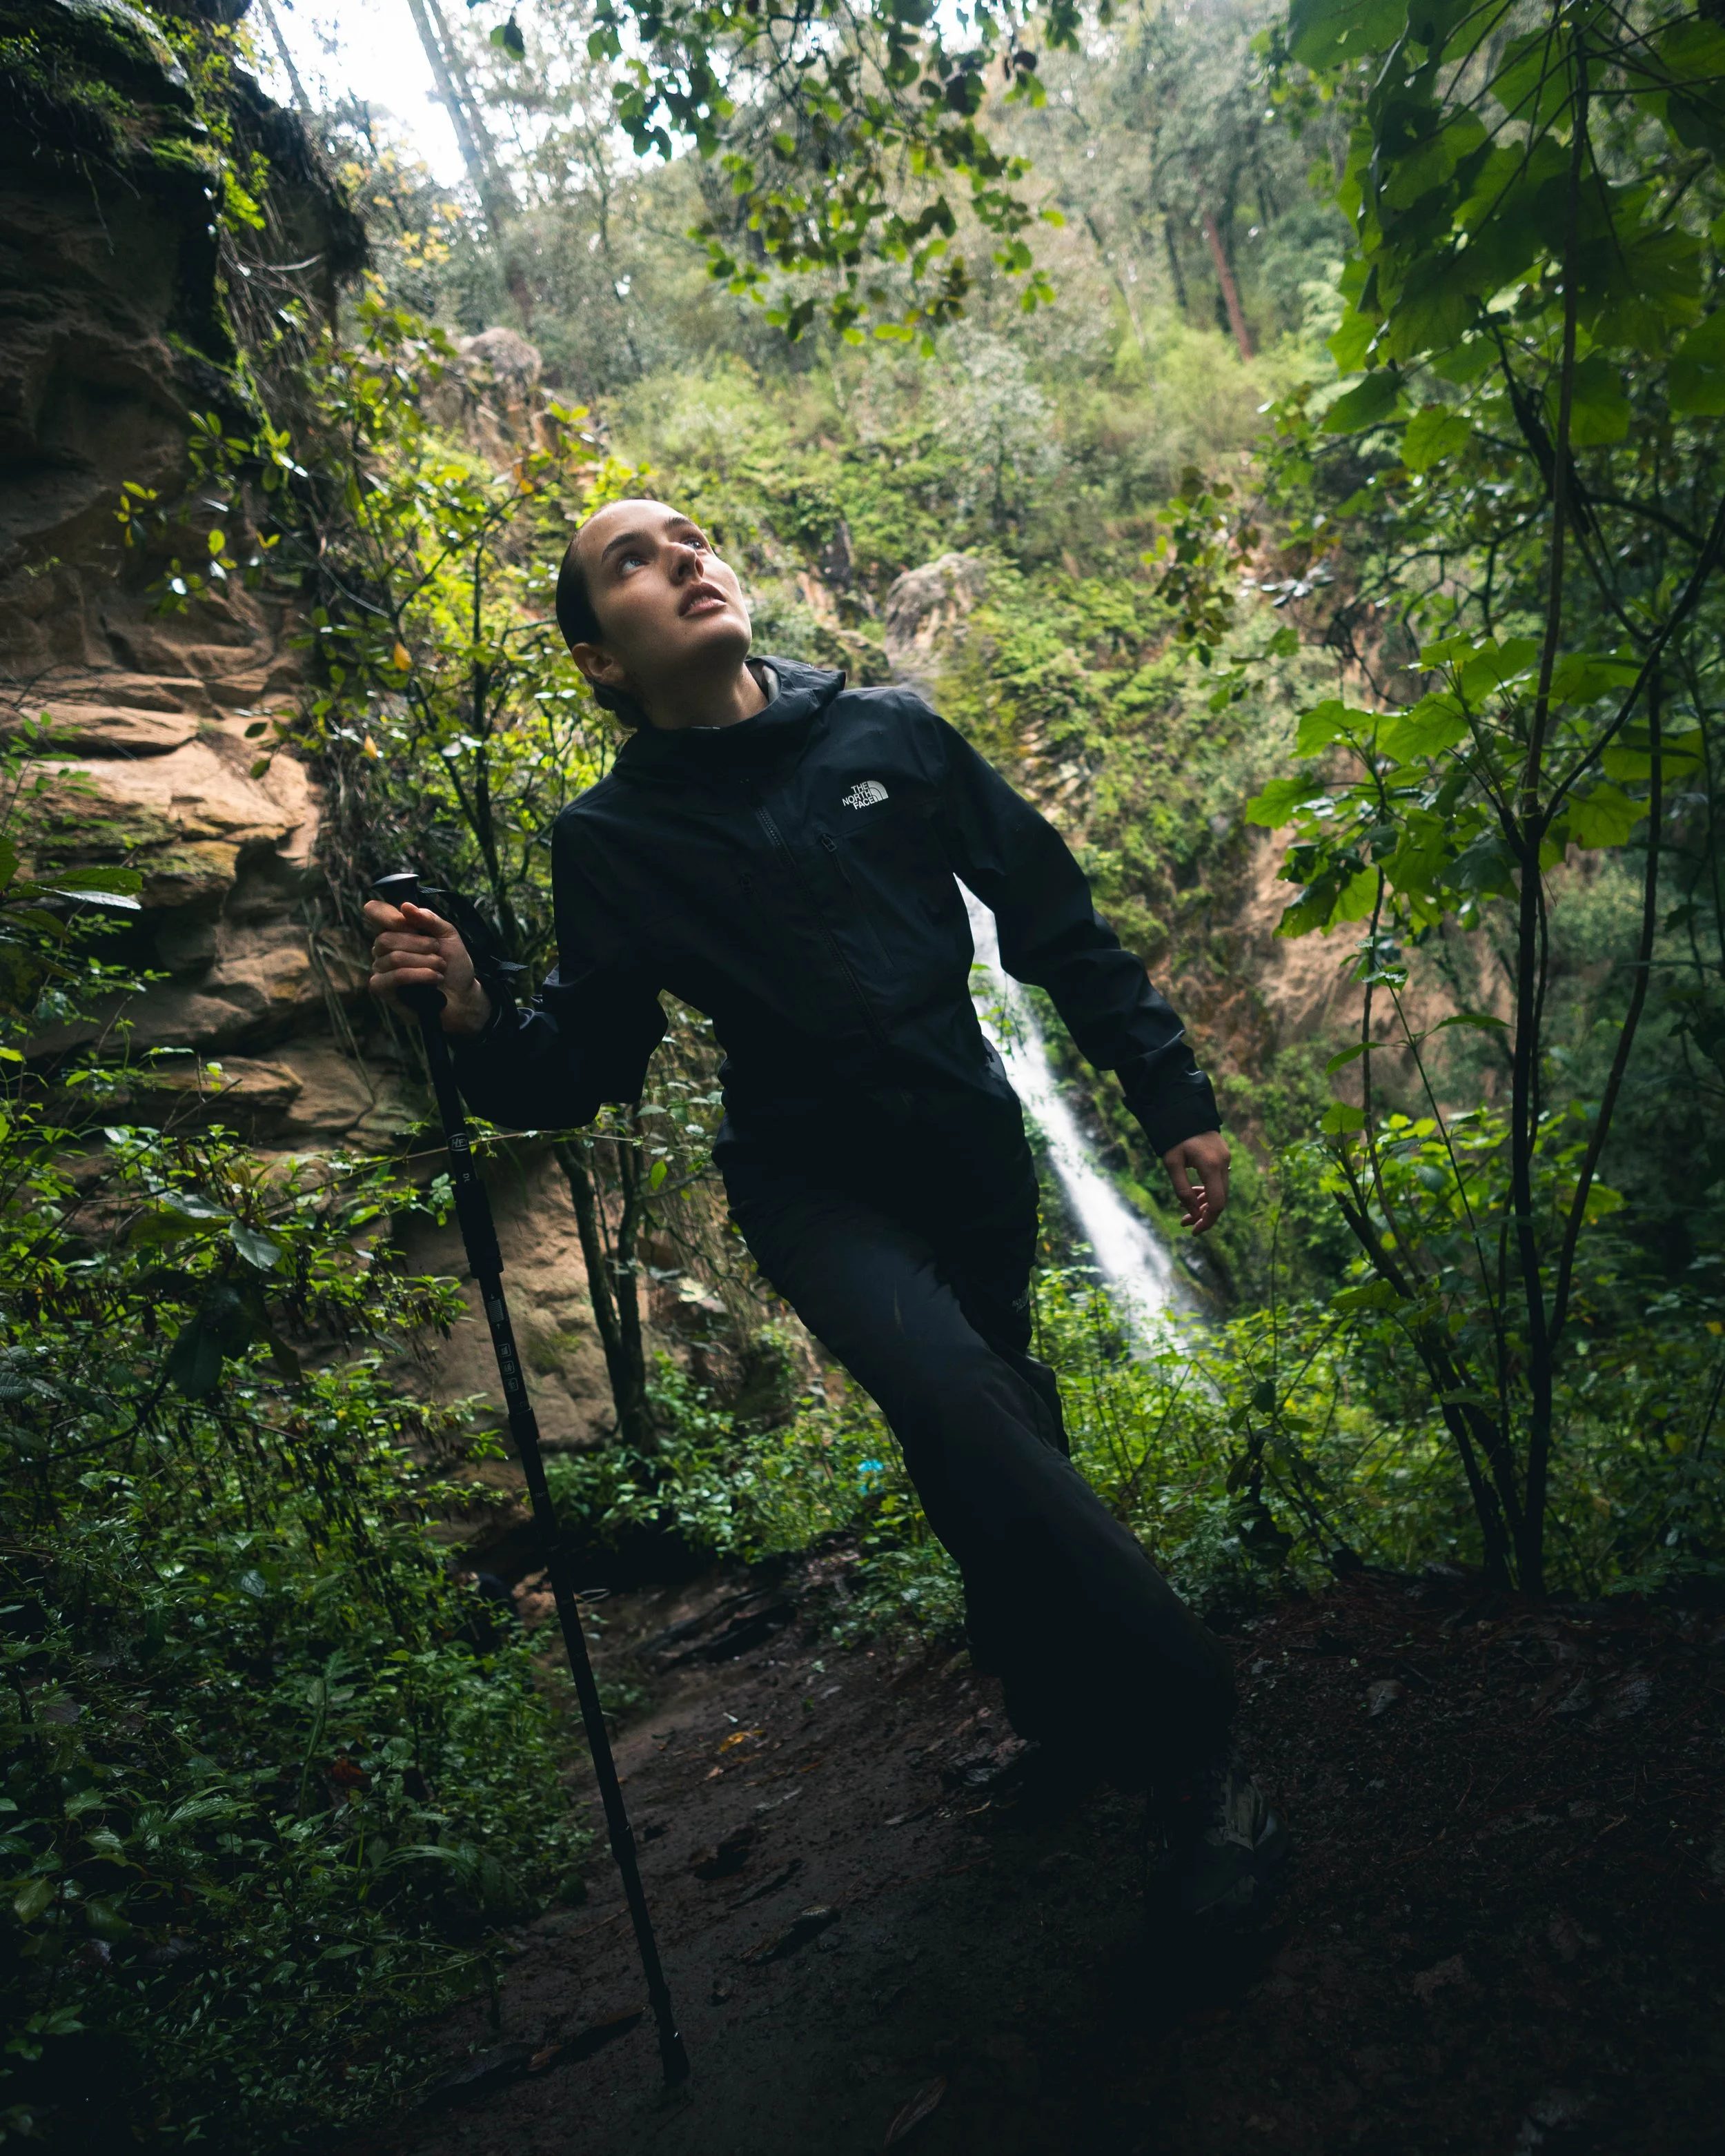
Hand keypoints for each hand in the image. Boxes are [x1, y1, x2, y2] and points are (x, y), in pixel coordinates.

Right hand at [362, 899, 491, 1037]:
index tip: (409, 921)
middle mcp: (382, 948)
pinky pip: (395, 976)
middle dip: (419, 943)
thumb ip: (429, 919)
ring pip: (394, 958)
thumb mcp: (448, 935)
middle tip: (437, 949)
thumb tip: (405, 906)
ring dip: (424, 961)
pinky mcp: (382, 989)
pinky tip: (435, 978)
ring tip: (440, 966)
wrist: (462, 995)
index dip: (388, 915)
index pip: (375, 911)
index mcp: (395, 930)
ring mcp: (380, 968)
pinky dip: (419, 975)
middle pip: (386, 938)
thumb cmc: (453, 964)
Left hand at [1163, 1129, 1230, 1234]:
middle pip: (1220, 1199)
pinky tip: (1193, 1195)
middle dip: (1204, 1215)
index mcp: (1211, 1166)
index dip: (1208, 1220)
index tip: (1194, 1231)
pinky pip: (1218, 1180)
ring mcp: (1226, 1159)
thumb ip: (1182, 1190)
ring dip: (1205, 1204)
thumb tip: (1193, 1213)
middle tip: (1185, 1223)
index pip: (1217, 1202)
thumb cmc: (1174, 1137)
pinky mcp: (1223, 1156)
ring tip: (1185, 1214)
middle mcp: (1223, 1163)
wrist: (1184, 1110)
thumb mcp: (1171, 1164)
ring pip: (1220, 1190)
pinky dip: (1207, 1190)